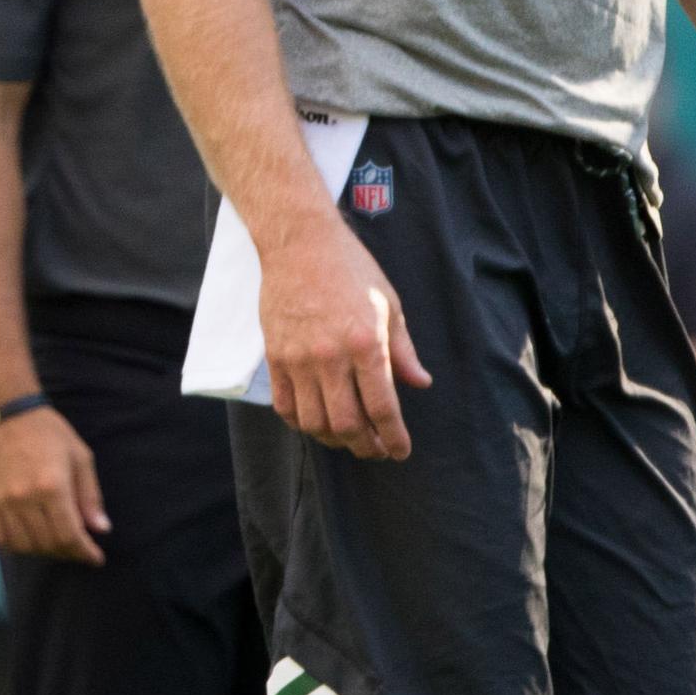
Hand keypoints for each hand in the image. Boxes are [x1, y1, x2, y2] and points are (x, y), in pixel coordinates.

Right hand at [0, 402, 109, 562]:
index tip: (95, 558)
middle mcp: (24, 497)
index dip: (85, 553)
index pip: (69, 535)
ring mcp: (1, 501)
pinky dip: (17, 545)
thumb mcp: (80, 458)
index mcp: (51, 486)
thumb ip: (90, 496)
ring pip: (24, 545)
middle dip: (68, 553)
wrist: (6, 412)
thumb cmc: (49, 432)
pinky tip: (30, 539)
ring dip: (44, 551)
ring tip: (56, 544)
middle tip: (79, 550)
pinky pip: (0, 537)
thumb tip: (101, 529)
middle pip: (48, 544)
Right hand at [259, 214, 428, 459]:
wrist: (299, 243)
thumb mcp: (388, 304)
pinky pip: (286, 406)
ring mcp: (299, 359)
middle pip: (347, 424)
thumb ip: (403, 350)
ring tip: (348, 438)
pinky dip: (302, 422)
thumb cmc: (350, 269)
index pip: (383, 407)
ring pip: (315, 422)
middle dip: (365, 446)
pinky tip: (316, 421)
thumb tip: (420, 383)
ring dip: (334, 439)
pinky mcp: (275, 356)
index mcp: (366, 343)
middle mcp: (331, 357)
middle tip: (376, 450)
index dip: (394, 437)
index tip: (400, 451)